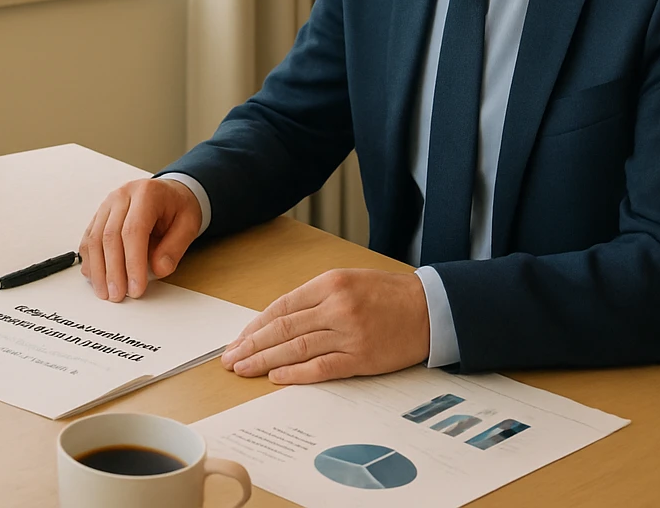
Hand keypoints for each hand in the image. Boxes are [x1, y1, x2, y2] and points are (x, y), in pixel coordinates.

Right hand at [79, 177, 202, 301]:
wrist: (169, 193)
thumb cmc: (178, 208)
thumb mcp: (189, 225)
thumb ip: (175, 248)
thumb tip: (159, 269)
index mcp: (146, 193)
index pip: (134, 231)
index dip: (133, 262)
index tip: (136, 288)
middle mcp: (122, 196)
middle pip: (110, 235)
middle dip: (113, 270)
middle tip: (118, 295)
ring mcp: (108, 204)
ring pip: (95, 238)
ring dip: (98, 269)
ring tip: (105, 292)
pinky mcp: (99, 215)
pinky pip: (89, 238)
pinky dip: (90, 260)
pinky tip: (95, 277)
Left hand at [219, 269, 430, 382]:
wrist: (431, 309)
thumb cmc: (387, 294)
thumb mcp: (347, 282)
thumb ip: (314, 299)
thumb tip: (276, 322)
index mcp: (329, 283)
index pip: (281, 307)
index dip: (255, 326)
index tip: (237, 340)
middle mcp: (336, 307)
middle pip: (282, 329)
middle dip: (251, 346)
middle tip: (229, 360)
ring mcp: (349, 333)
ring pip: (296, 348)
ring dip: (265, 361)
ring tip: (244, 370)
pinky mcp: (362, 357)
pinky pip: (322, 367)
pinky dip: (296, 374)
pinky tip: (276, 377)